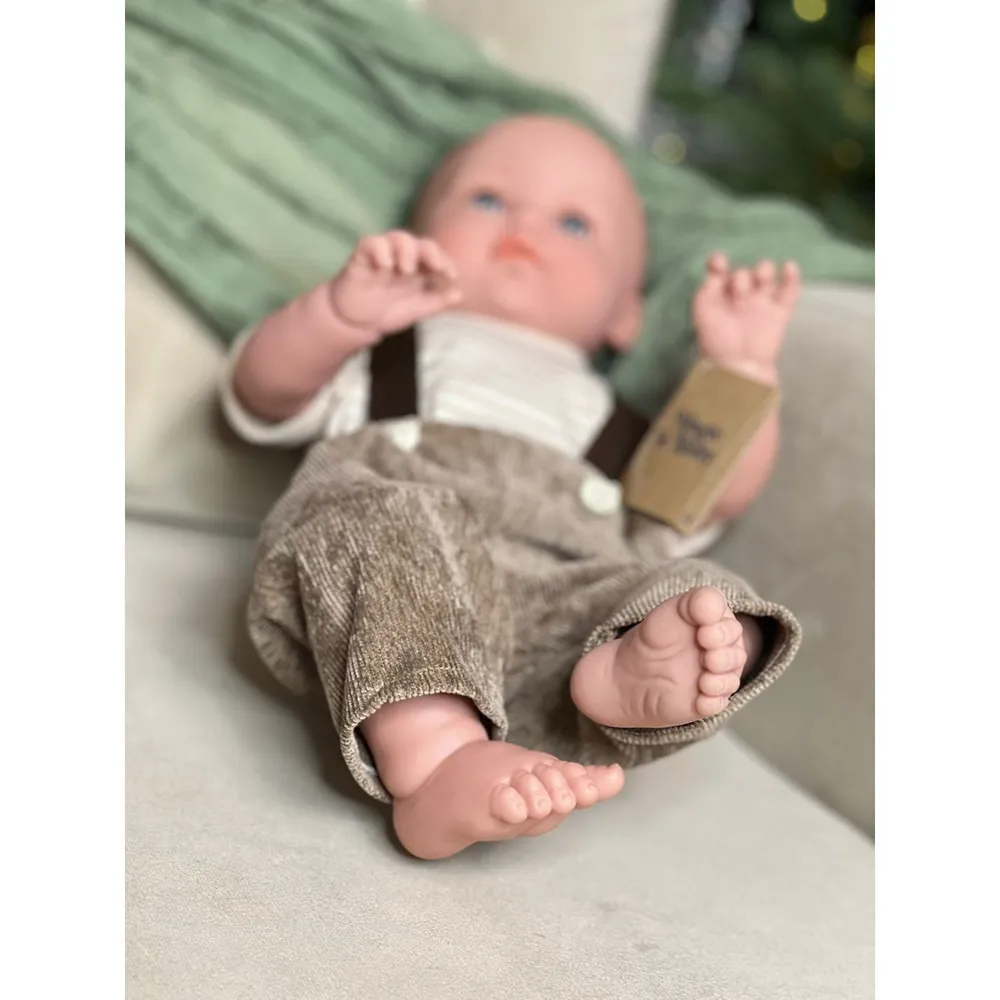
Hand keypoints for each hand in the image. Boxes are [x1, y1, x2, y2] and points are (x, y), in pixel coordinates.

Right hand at [328, 230, 461, 339]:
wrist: (357, 322)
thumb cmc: (389, 311)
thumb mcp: (416, 310)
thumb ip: (437, 302)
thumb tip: (459, 294)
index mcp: (417, 267)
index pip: (434, 255)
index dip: (444, 261)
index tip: (451, 275)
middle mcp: (401, 257)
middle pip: (418, 243)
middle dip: (430, 253)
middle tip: (434, 267)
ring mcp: (382, 255)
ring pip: (397, 237)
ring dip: (406, 249)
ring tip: (406, 269)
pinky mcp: (362, 257)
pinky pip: (371, 243)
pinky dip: (380, 250)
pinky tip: (385, 265)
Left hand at [692, 253, 800, 377]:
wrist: (739, 366)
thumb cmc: (716, 342)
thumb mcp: (703, 313)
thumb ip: (707, 290)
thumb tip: (716, 272)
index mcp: (719, 297)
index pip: (720, 272)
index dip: (719, 263)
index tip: (719, 262)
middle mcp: (740, 297)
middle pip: (744, 272)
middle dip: (741, 277)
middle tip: (739, 292)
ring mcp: (760, 303)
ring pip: (766, 275)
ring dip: (763, 270)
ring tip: (761, 278)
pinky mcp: (779, 312)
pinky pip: (789, 291)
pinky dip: (791, 277)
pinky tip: (789, 267)